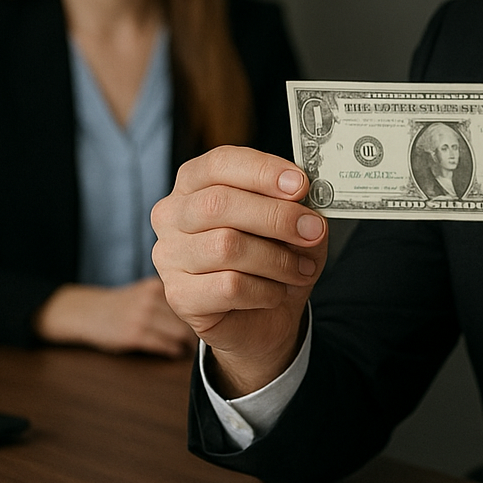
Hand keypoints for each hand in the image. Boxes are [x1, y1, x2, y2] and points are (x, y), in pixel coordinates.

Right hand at [33, 276, 198, 357]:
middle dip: (202, 327)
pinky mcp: (134, 334)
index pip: (194, 295)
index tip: (214, 320)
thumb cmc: (122, 305)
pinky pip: (166, 345)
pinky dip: (175, 351)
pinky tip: (176, 352)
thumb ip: (171, 297)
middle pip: (192, 314)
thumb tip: (207, 311)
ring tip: (193, 348)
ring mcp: (142, 315)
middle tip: (208, 338)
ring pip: (182, 332)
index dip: (206, 309)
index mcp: (158, 283)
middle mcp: (152, 296)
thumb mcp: (146, 291)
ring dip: (190, 343)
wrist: (86, 312)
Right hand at [150, 145, 326, 395]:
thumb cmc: (271, 258)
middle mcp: (173, 215)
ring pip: (226, 246)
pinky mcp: (179, 296)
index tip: (300, 184)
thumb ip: (295, 206)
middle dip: (276, 217)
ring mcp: (169, 256)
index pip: (220, 163)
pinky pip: (229, 286)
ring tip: (301, 270)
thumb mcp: (291, 224)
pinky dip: (265, 290)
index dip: (261, 171)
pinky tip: (275, 292)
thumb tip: (305, 199)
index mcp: (195, 183)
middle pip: (219, 204)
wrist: (263, 318)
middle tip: (313, 231)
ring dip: (277, 259)